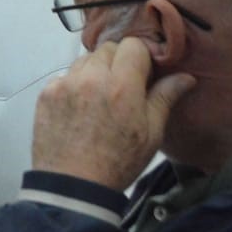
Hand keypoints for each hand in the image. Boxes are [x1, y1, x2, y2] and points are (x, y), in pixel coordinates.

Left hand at [32, 37, 195, 190]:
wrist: (72, 186)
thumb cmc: (117, 163)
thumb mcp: (150, 134)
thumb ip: (164, 98)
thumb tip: (185, 77)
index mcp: (122, 86)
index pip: (132, 45)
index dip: (141, 56)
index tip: (144, 72)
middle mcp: (91, 78)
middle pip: (107, 49)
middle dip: (118, 62)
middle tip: (123, 86)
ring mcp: (64, 84)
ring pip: (84, 61)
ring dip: (95, 71)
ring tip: (100, 98)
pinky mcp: (46, 94)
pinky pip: (64, 77)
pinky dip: (74, 85)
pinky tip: (80, 108)